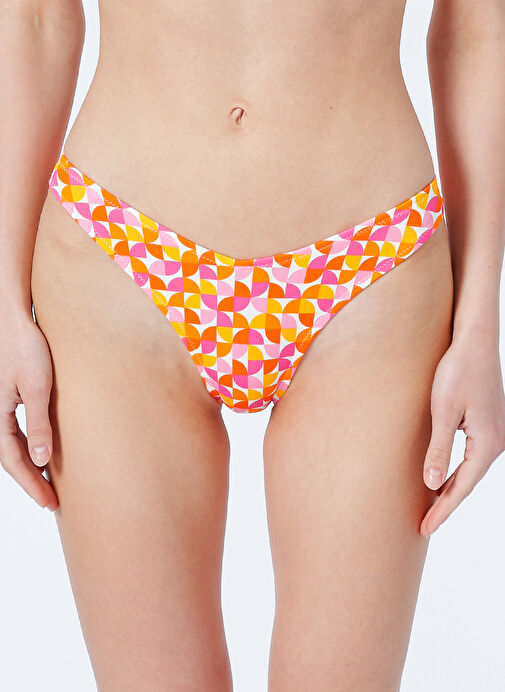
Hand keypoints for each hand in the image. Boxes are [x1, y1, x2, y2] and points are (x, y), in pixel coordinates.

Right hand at [0, 314, 57, 509]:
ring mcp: (1, 408)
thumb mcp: (36, 387)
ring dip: (30, 467)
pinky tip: (44, 455)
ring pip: (12, 447)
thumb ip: (39, 424)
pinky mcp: (10, 399)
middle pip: (11, 458)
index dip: (31, 484)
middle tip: (53, 503)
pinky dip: (29, 448)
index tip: (50, 503)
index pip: (13, 461)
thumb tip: (40, 460)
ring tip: (50, 486)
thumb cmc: (26, 348)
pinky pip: (16, 432)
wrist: (14, 320)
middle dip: (31, 482)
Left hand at [420, 333, 504, 535]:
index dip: (442, 510)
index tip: (424, 528)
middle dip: (445, 504)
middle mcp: (495, 442)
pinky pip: (470, 457)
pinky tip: (440, 477)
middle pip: (467, 482)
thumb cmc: (457, 372)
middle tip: (423, 525)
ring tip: (429, 508)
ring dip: (450, 488)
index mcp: (487, 443)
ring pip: (468, 470)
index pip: (461, 487)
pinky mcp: (486, 424)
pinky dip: (455, 471)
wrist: (474, 342)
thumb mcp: (443, 411)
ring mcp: (493, 433)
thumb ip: (438, 450)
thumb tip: (431, 485)